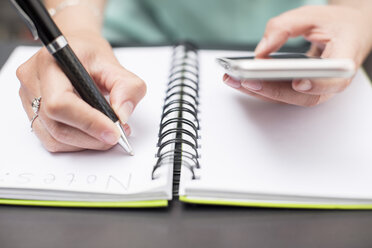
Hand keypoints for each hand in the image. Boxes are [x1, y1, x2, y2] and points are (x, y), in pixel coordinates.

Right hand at [17, 31, 145, 151]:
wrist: (74, 49)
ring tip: (108, 132)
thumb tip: (122, 115)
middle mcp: (32, 81)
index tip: (113, 132)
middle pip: (57, 126)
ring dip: (86, 143)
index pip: (60, 102)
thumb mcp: (115, 64)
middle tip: (117, 135)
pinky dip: (77, 143)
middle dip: (92, 137)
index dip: (88, 122)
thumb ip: (126, 87)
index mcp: (49, 63)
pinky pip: (52, 140)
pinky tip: (93, 133)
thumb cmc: (89, 53)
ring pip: (55, 138)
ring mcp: (27, 99)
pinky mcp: (32, 114)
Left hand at [223, 5, 371, 105]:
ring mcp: (316, 90)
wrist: (346, 33)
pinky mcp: (301, 91)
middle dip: (273, 91)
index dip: (317, 84)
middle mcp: (331, 81)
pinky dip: (260, 88)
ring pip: (288, 99)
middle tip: (249, 82)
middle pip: (304, 96)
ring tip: (234, 80)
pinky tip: (240, 81)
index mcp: (344, 59)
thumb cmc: (334, 25)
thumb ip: (285, 27)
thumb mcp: (313, 15)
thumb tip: (260, 51)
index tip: (298, 82)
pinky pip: (281, 94)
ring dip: (259, 92)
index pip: (335, 79)